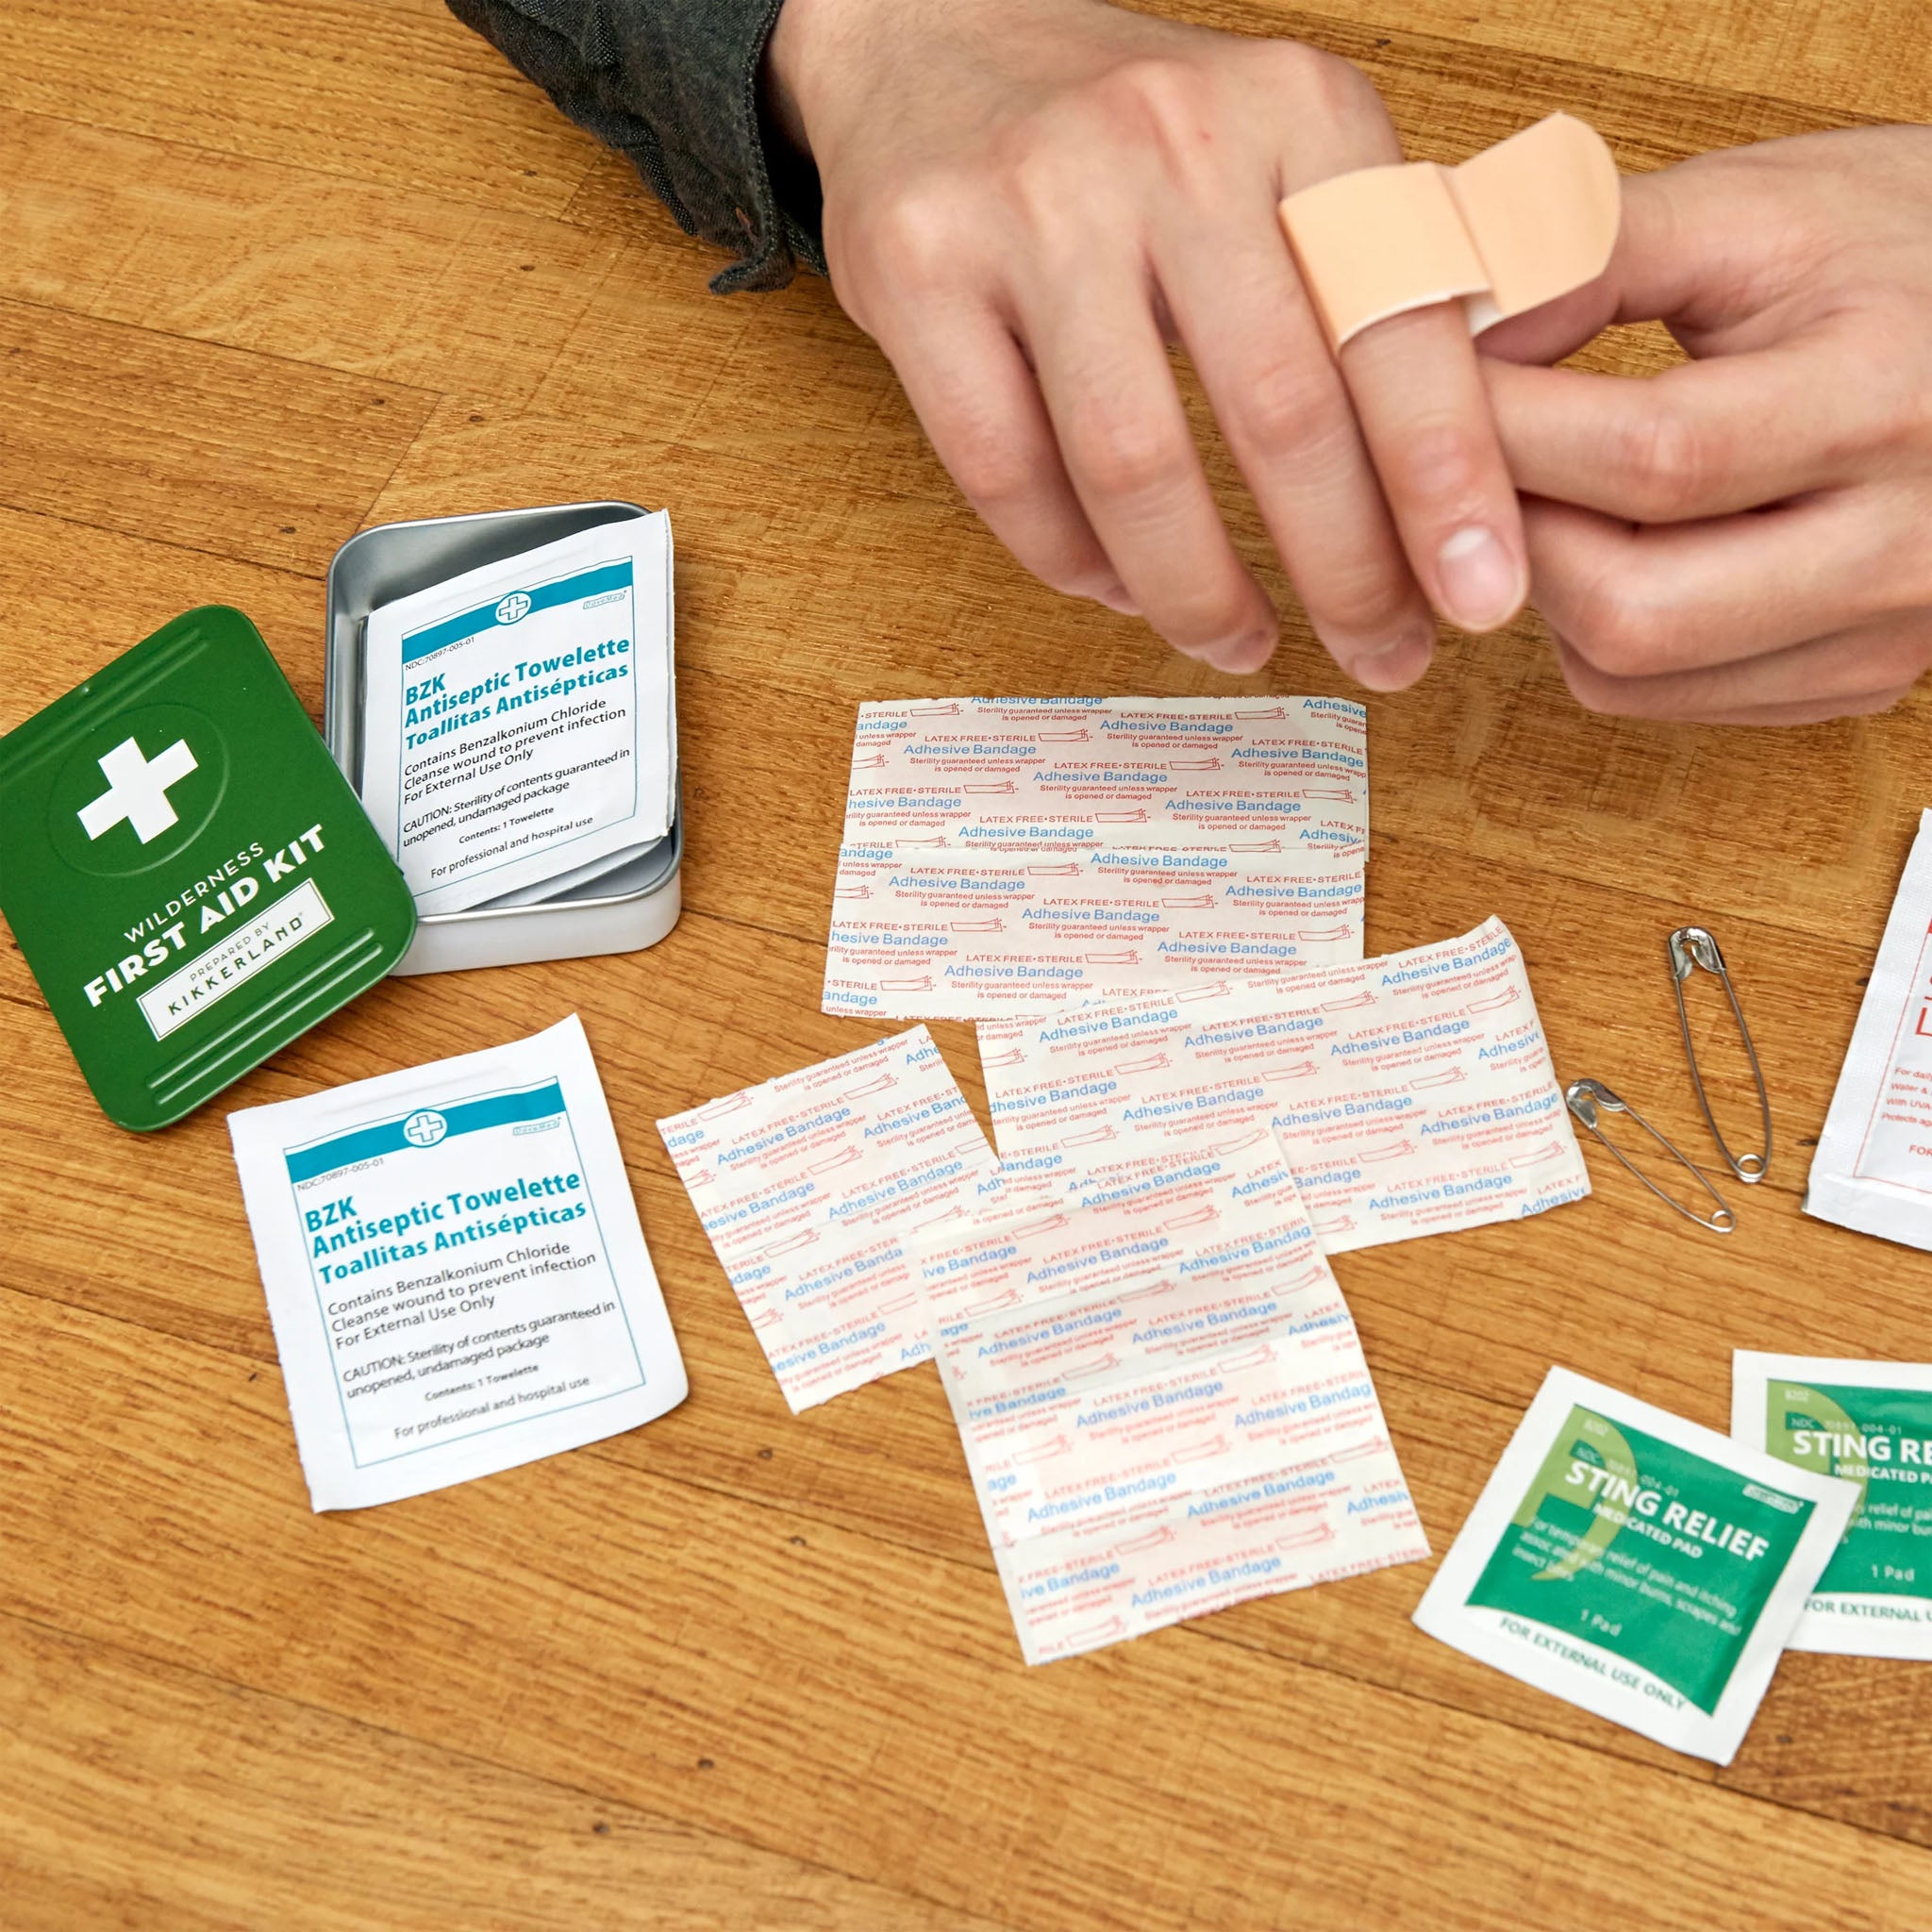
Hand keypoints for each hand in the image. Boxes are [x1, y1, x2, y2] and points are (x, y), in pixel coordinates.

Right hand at [764, 0, 1528, 680]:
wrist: (938, 35)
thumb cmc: (1137, 140)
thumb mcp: (1288, 154)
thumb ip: (1374, 281)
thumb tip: (1469, 481)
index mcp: (1297, 114)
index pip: (1400, 324)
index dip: (1446, 481)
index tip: (1478, 596)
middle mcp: (1169, 142)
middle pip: (1278, 413)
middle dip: (1343, 570)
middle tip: (1381, 655)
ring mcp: (1031, 204)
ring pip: (1132, 464)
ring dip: (1198, 593)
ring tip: (1240, 643)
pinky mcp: (916, 269)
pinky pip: (1005, 470)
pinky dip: (1073, 560)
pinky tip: (1122, 586)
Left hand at [1483, 127, 1931, 724]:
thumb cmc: (1899, 246)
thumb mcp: (1758, 208)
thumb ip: (1589, 254)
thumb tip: (1439, 324)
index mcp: (1885, 398)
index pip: (1646, 458)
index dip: (1501, 435)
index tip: (1418, 392)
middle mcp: (1901, 543)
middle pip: (1625, 605)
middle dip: (1509, 532)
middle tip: (1465, 456)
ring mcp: (1883, 631)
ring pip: (1625, 669)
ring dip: (1542, 588)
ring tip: (1544, 488)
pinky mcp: (1854, 679)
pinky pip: (1662, 696)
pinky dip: (1596, 631)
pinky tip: (1612, 542)